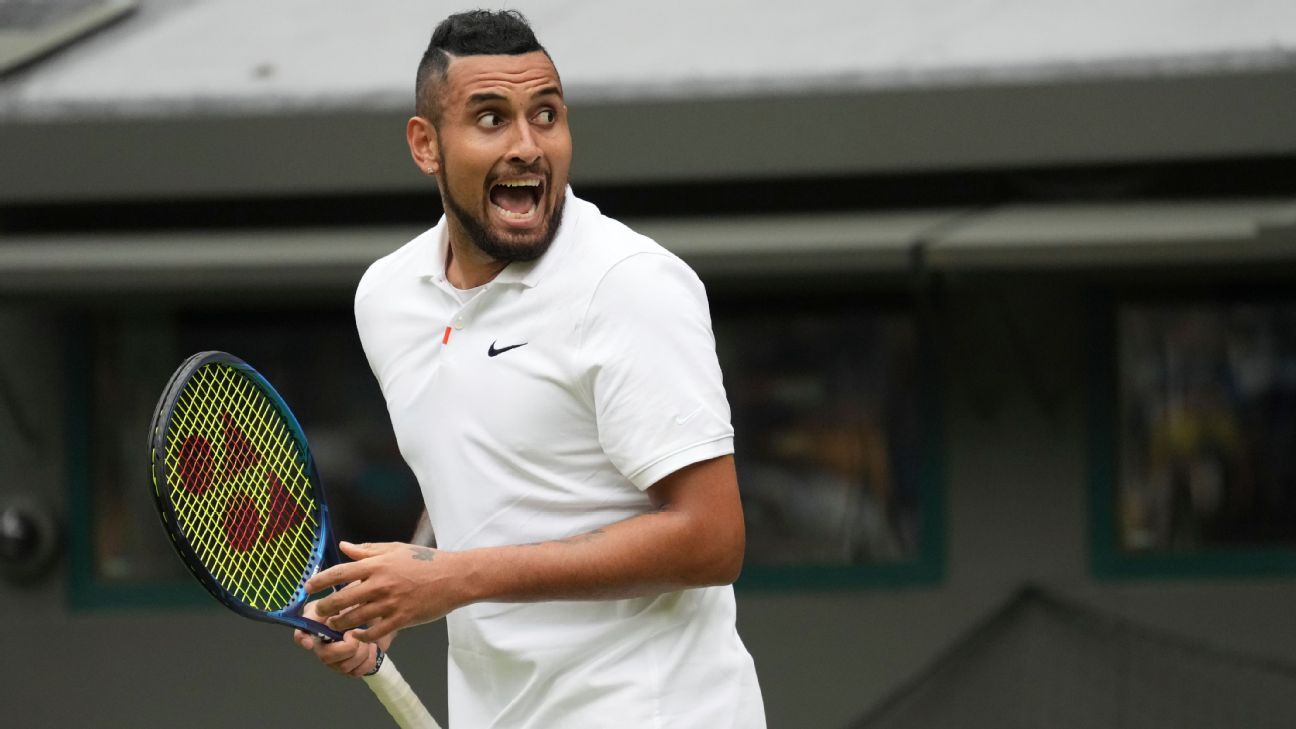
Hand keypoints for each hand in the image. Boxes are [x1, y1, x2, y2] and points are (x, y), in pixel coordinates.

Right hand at [292, 599, 396, 677]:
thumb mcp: (351, 593)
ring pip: (343, 667)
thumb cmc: (364, 603)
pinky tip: (373, 647)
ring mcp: (338, 659)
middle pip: (325, 656)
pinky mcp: (352, 668)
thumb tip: (319, 609)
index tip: (309, 643)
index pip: (301, 634)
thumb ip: (335, 600)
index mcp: (320, 625)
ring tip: (368, 640)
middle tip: (356, 634)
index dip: (302, 639)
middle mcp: (325, 644)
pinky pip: (357, 672)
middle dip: (346, 647)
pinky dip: (369, 659)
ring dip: (361, 652)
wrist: (386, 616)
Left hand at [304, 541, 462, 643]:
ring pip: (354, 618)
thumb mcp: (396, 549)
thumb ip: (367, 550)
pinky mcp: (401, 619)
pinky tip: (356, 635)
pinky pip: (374, 632)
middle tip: (318, 613)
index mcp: (378, 565)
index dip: (320, 580)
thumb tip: (344, 546)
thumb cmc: (425, 561)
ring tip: (334, 625)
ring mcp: (390, 603)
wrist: (454, 577)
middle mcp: (380, 584)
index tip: (308, 587)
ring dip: (340, 624)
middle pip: (342, 599)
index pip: (340, 572)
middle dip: (325, 608)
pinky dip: (362, 636)